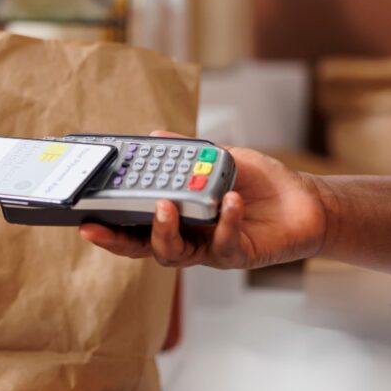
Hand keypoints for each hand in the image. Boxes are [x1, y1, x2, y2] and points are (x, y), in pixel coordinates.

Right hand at [78, 132, 328, 268]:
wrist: (306, 201)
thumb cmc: (261, 183)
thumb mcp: (220, 158)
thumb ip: (189, 151)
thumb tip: (155, 134)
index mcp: (176, 215)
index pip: (133, 225)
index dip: (107, 226)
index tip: (84, 219)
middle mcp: (187, 237)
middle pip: (142, 247)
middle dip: (116, 240)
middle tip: (98, 227)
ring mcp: (209, 249)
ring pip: (173, 253)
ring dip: (164, 230)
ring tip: (166, 204)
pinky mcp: (237, 256)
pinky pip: (222, 243)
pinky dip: (225, 220)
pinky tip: (230, 200)